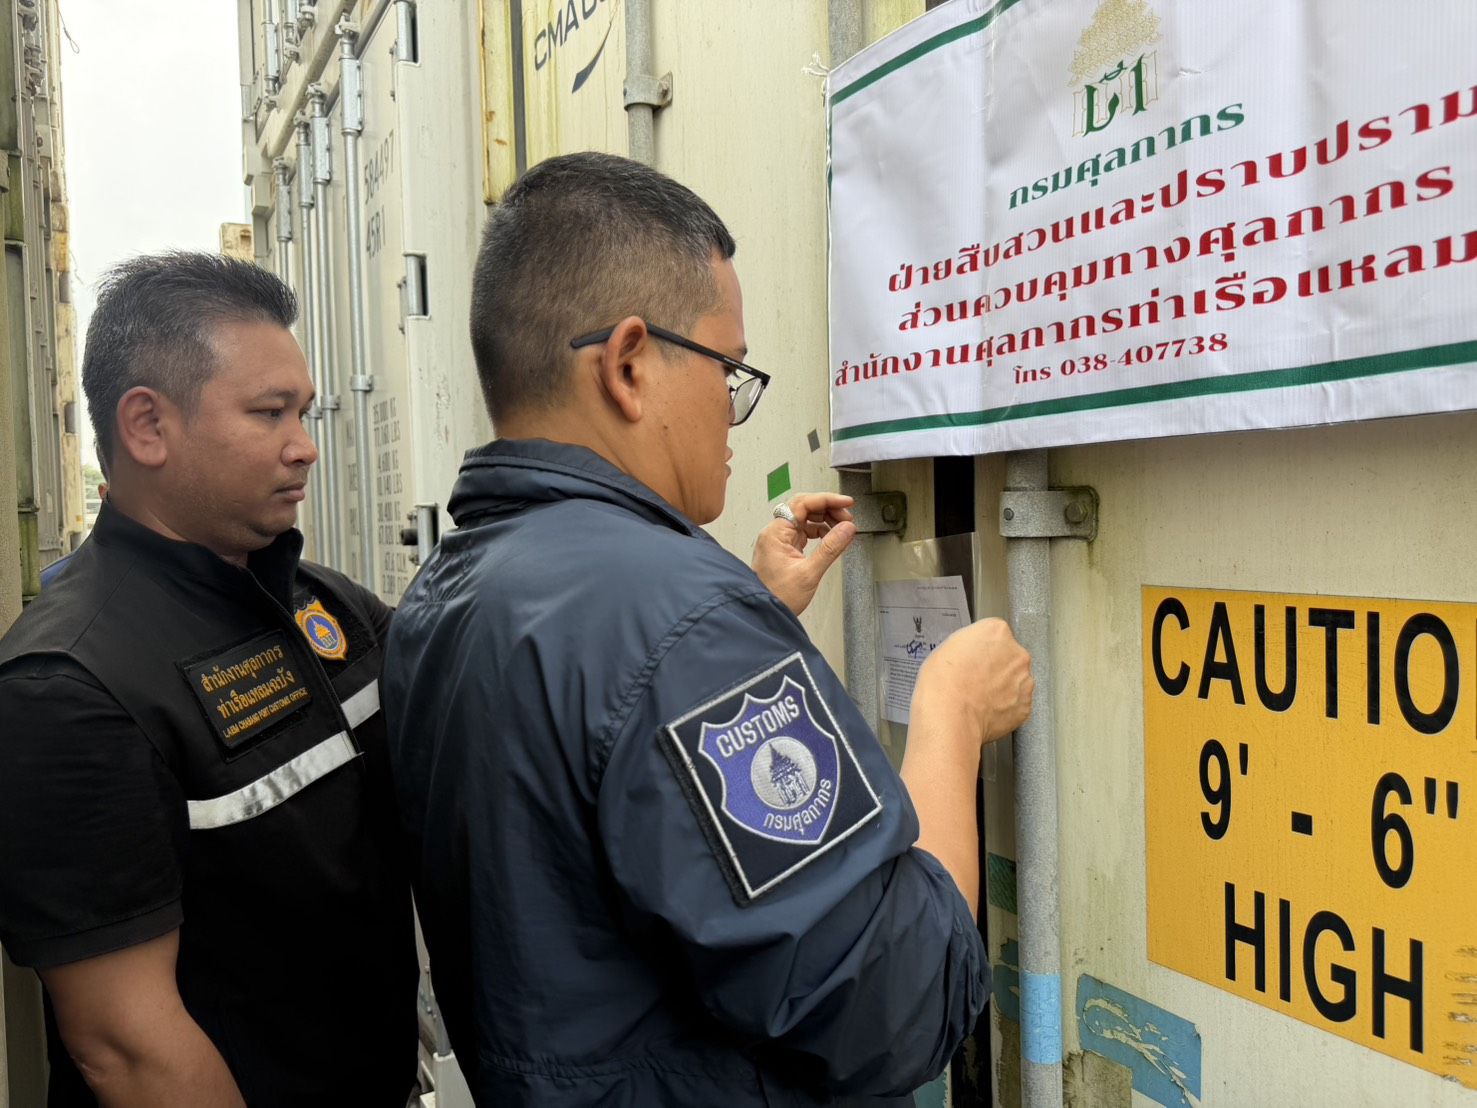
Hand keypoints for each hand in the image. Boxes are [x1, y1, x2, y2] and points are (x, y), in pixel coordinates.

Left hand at [750, 493, 856, 616]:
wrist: (764, 615)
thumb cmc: (777, 598)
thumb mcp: (809, 573)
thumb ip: (830, 548)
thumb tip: (847, 529)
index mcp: (775, 533)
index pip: (802, 503)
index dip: (827, 500)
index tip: (846, 503)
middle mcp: (774, 533)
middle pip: (803, 508)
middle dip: (827, 509)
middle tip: (847, 519)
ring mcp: (779, 541)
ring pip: (804, 519)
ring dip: (824, 520)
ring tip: (842, 529)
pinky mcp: (784, 550)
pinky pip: (803, 532)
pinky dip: (819, 532)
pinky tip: (831, 538)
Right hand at [914, 618, 1033, 746]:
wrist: (949, 716)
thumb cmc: (943, 683)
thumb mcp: (948, 647)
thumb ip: (970, 645)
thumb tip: (973, 653)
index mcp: (997, 632)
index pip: (995, 634)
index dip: (982, 648)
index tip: (974, 658)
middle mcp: (1017, 653)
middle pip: (1010, 656)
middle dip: (997, 667)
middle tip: (976, 679)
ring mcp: (1024, 681)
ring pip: (1016, 681)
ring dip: (1003, 687)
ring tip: (979, 698)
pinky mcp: (1025, 706)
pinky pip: (1017, 704)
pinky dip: (1005, 708)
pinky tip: (986, 710)